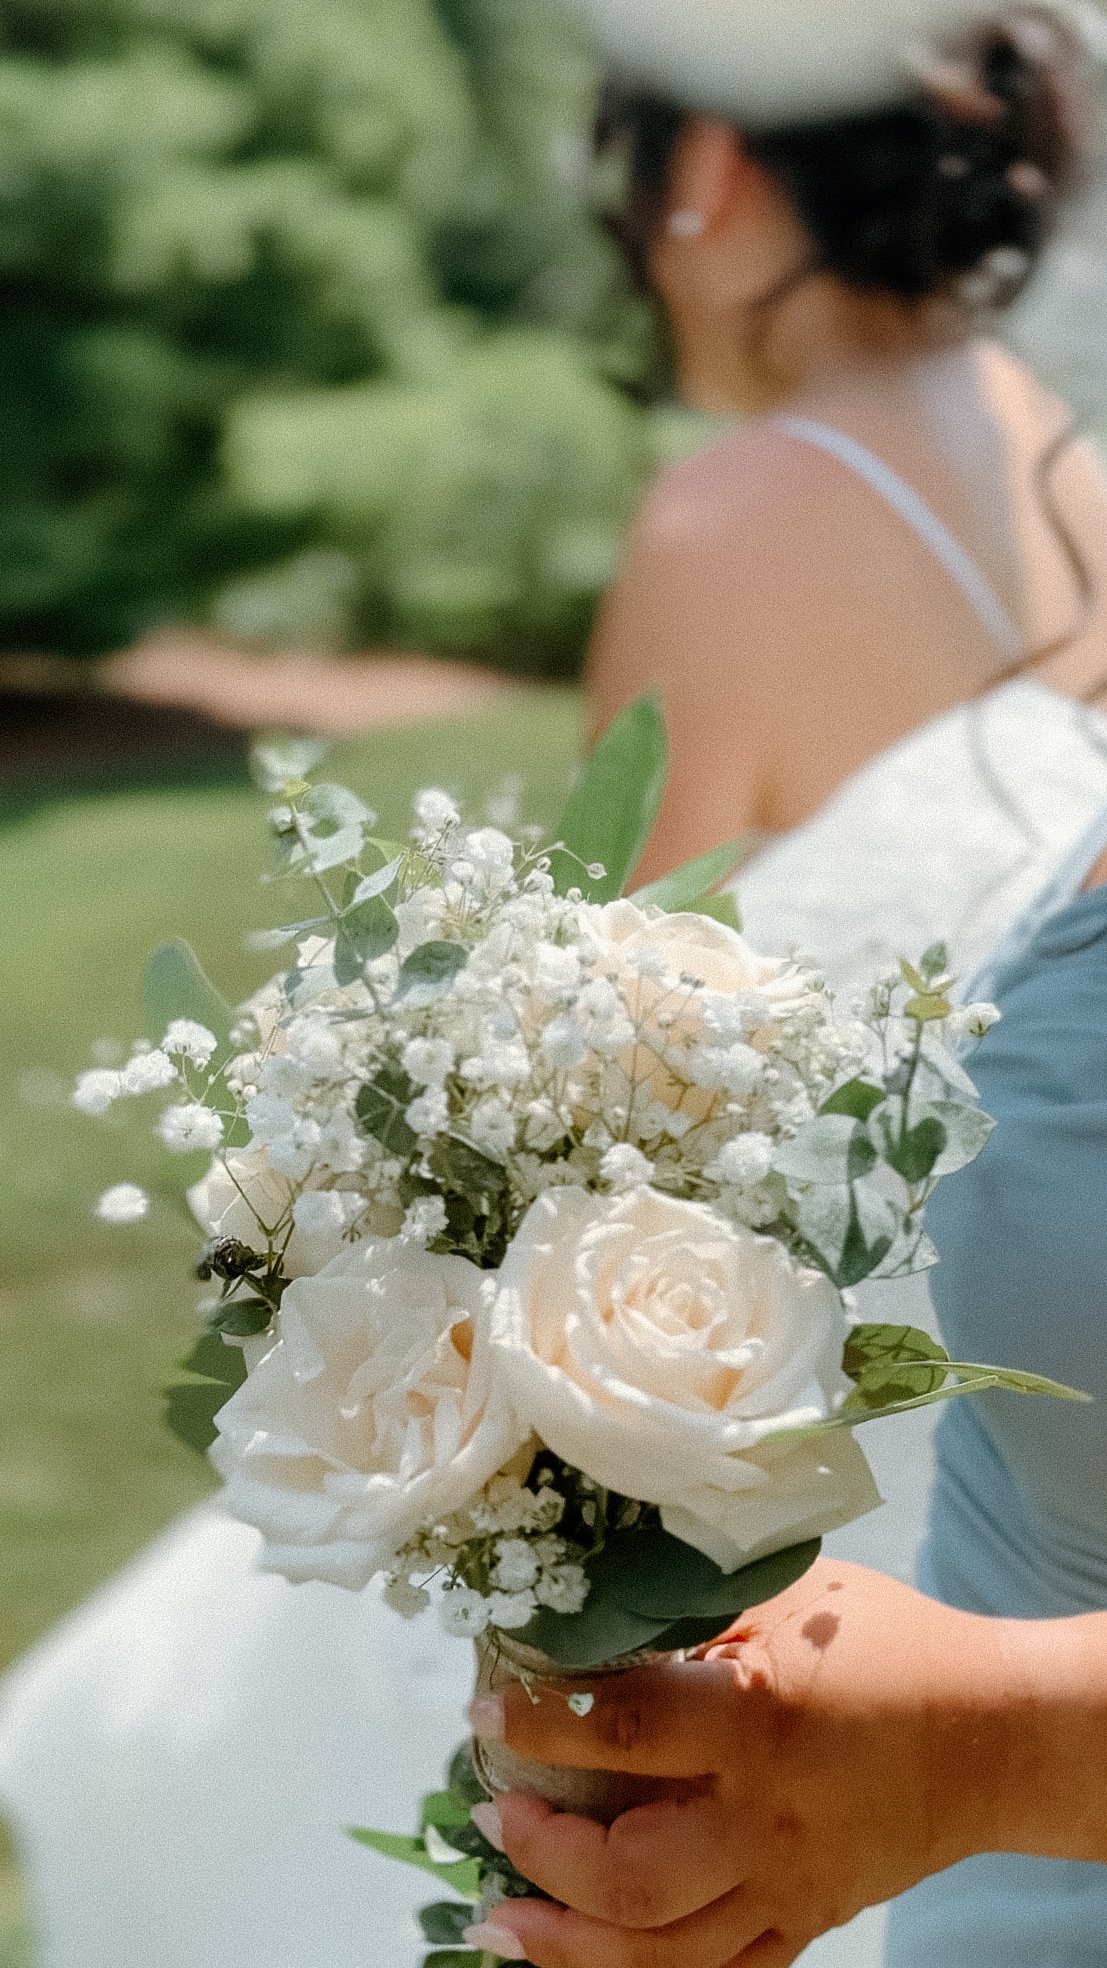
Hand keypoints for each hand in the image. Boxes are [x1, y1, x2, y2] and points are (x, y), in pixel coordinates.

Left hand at [465, 1559, 1041, 1967]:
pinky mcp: (806, 1919)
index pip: (623, 1727)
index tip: (480, 1711)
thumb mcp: (790, 1596)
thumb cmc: (887, 1643)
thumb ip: (695, 1609)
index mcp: (756, 1720)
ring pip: (665, 1956)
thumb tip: (586, 1609)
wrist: (992, 1733)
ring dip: (571, 1946)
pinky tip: (590, 1959)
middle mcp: (765, 1820)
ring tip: (504, 1922)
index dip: (539, 1723)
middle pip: (632, 1877)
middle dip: (543, 1858)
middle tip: (490, 1815)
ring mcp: (786, 1886)